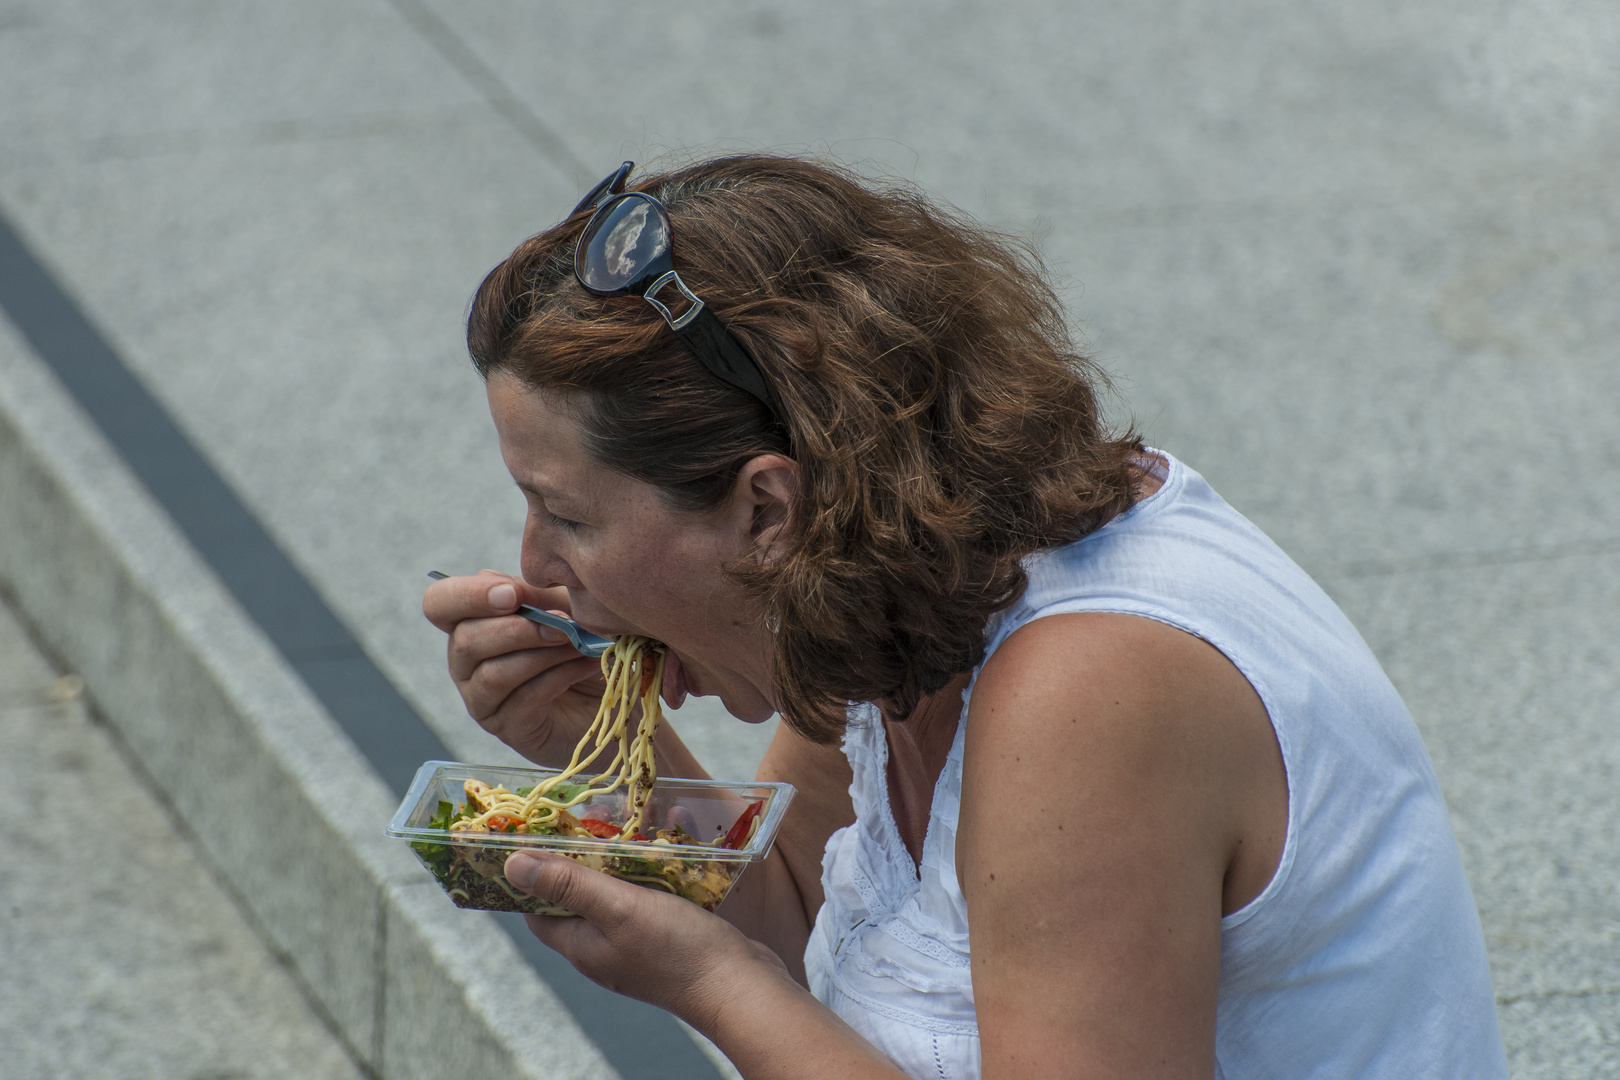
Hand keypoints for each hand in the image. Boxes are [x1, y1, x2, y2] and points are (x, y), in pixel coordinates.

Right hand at [423, 571, 606, 764]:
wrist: (618, 694)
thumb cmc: (586, 643)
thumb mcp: (565, 607)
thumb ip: (537, 595)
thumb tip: (512, 589)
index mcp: (471, 623)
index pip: (440, 603)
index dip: (468, 595)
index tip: (512, 593)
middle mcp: (467, 664)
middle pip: (465, 641)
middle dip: (518, 628)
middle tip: (564, 623)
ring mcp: (484, 701)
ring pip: (494, 673)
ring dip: (543, 654)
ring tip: (580, 644)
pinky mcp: (510, 728)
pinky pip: (524, 699)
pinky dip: (559, 676)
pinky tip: (586, 664)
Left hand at [505, 851, 786, 1022]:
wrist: (740, 987)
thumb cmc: (677, 950)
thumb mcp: (619, 908)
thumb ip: (569, 884)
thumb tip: (512, 865)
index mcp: (582, 944)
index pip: (538, 907)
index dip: (536, 871)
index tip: (545, 832)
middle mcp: (603, 948)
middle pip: (579, 894)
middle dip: (586, 854)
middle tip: (600, 818)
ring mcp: (637, 945)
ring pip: (619, 892)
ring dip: (626, 857)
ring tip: (639, 823)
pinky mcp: (668, 939)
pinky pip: (652, 896)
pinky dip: (657, 868)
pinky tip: (674, 845)